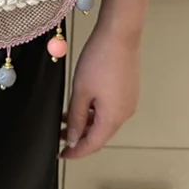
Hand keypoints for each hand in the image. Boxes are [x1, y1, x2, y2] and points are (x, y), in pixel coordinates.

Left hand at [59, 26, 140, 158]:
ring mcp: (128, 100)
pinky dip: (95, 110)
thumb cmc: (100, 58)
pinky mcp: (128, 89)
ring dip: (86, 122)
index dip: (76, 152)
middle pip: (100, 133)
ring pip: (104, 120)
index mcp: (113, 117)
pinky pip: (110, 108)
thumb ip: (76, 117)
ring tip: (66, 118)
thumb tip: (74, 137)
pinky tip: (81, 103)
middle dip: (79, 136)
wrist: (119, 34)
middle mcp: (125, 112)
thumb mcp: (81, 91)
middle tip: (60, 135)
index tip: (62, 154)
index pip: (93, 144)